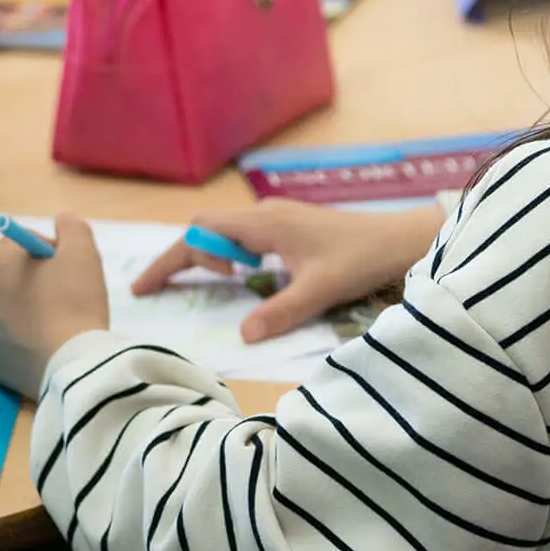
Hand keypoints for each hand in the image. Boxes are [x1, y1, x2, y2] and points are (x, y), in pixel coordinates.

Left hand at [0, 214, 111, 400]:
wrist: (72, 366)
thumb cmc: (76, 302)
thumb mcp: (83, 251)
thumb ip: (71, 226)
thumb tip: (62, 221)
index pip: (20, 242)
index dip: (48, 251)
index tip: (67, 268)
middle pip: (6, 276)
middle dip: (29, 279)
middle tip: (62, 295)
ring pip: (1, 309)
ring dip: (20, 309)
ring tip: (52, 324)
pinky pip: (3, 341)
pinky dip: (18, 340)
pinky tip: (42, 345)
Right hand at [131, 200, 441, 342]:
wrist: (402, 239)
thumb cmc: (363, 259)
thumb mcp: (320, 290)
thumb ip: (280, 312)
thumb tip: (243, 336)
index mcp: (265, 224)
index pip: (200, 233)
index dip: (172, 259)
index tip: (148, 287)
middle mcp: (266, 215)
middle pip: (206, 228)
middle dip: (181, 257)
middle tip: (161, 290)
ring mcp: (279, 218)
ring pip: (226, 231)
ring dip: (207, 255)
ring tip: (200, 287)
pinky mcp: (292, 226)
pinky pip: (245, 236)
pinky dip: (229, 254)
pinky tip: (239, 278)